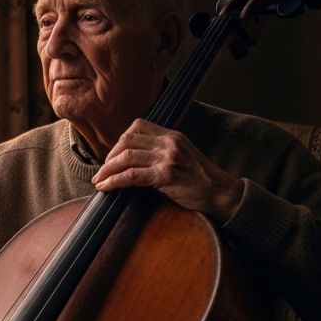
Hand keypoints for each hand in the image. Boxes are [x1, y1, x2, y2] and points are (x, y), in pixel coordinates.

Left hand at [92, 119, 242, 223]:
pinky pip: (132, 176)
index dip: (120, 140)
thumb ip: (161, 152)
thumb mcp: (182, 156)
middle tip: (103, 170)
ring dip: (107, 170)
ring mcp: (168, 158)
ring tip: (99, 181)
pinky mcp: (166, 175)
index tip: (114, 155)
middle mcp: (169, 142)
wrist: (222, 194)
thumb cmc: (201, 180)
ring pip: (126, 157)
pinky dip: (114, 181)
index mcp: (172, 135)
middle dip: (109, 156)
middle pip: (127, 140)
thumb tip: (132, 159)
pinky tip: (106, 188)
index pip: (137, 126)